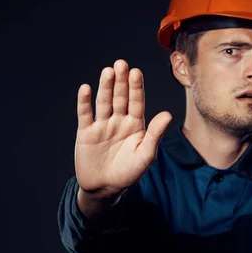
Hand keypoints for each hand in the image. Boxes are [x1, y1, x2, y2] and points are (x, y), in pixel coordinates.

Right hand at [75, 59, 171, 198]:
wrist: (105, 188)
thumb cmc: (129, 173)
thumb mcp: (145, 155)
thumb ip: (154, 135)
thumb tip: (167, 114)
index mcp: (136, 125)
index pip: (136, 102)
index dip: (136, 87)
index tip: (136, 72)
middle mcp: (119, 121)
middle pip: (120, 97)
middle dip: (121, 81)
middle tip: (121, 64)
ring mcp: (102, 125)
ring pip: (104, 102)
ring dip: (105, 87)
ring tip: (108, 71)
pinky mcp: (86, 132)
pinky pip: (85, 114)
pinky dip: (84, 102)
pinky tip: (85, 89)